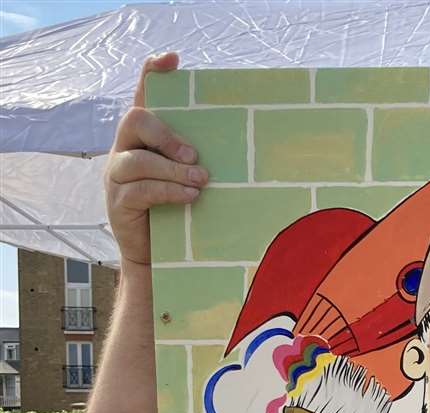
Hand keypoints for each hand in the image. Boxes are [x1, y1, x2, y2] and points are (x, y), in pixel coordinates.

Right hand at [104, 53, 208, 266]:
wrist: (158, 259)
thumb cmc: (179, 215)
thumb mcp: (188, 181)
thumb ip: (196, 160)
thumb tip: (238, 146)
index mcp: (142, 138)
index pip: (142, 95)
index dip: (152, 73)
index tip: (172, 60)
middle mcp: (123, 150)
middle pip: (135, 121)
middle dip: (167, 135)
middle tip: (195, 156)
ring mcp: (116, 176)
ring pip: (138, 160)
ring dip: (173, 170)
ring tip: (200, 181)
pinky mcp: (118, 203)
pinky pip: (140, 189)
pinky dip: (168, 191)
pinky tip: (190, 197)